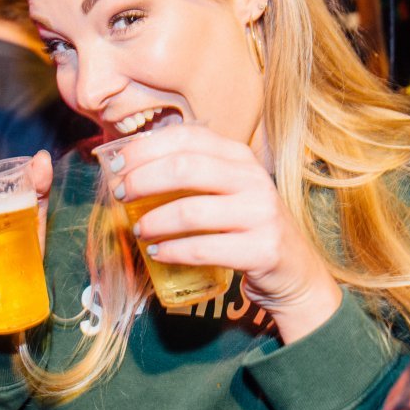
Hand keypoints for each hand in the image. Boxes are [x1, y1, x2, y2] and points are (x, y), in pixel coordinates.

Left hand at [109, 126, 341, 343]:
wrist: (294, 271)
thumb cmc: (245, 227)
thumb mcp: (226, 190)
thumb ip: (191, 175)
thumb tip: (128, 168)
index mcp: (239, 156)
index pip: (186, 137)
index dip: (144, 149)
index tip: (116, 166)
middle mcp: (252, 179)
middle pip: (185, 168)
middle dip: (142, 179)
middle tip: (120, 195)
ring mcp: (260, 214)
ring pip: (191, 211)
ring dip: (154, 220)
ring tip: (137, 229)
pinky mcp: (262, 249)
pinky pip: (204, 248)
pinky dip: (173, 251)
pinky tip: (157, 252)